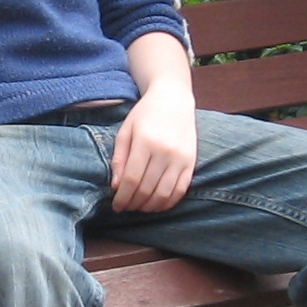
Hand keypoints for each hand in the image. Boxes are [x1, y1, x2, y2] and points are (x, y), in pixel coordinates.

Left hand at [108, 85, 197, 214]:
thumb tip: (115, 186)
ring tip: (139, 207)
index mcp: (145, 142)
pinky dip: (168, 202)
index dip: (122, 197)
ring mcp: (180, 158)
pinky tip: (157, 204)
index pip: (132, 179)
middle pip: (147, 189)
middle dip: (133, 203)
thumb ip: (119, 158)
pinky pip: (181, 190)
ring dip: (149, 206)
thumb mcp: (126, 131)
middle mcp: (165, 151)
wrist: (173, 99)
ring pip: (164, 194)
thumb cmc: (145, 115)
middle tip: (125, 207)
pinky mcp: (191, 163)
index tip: (116, 205)